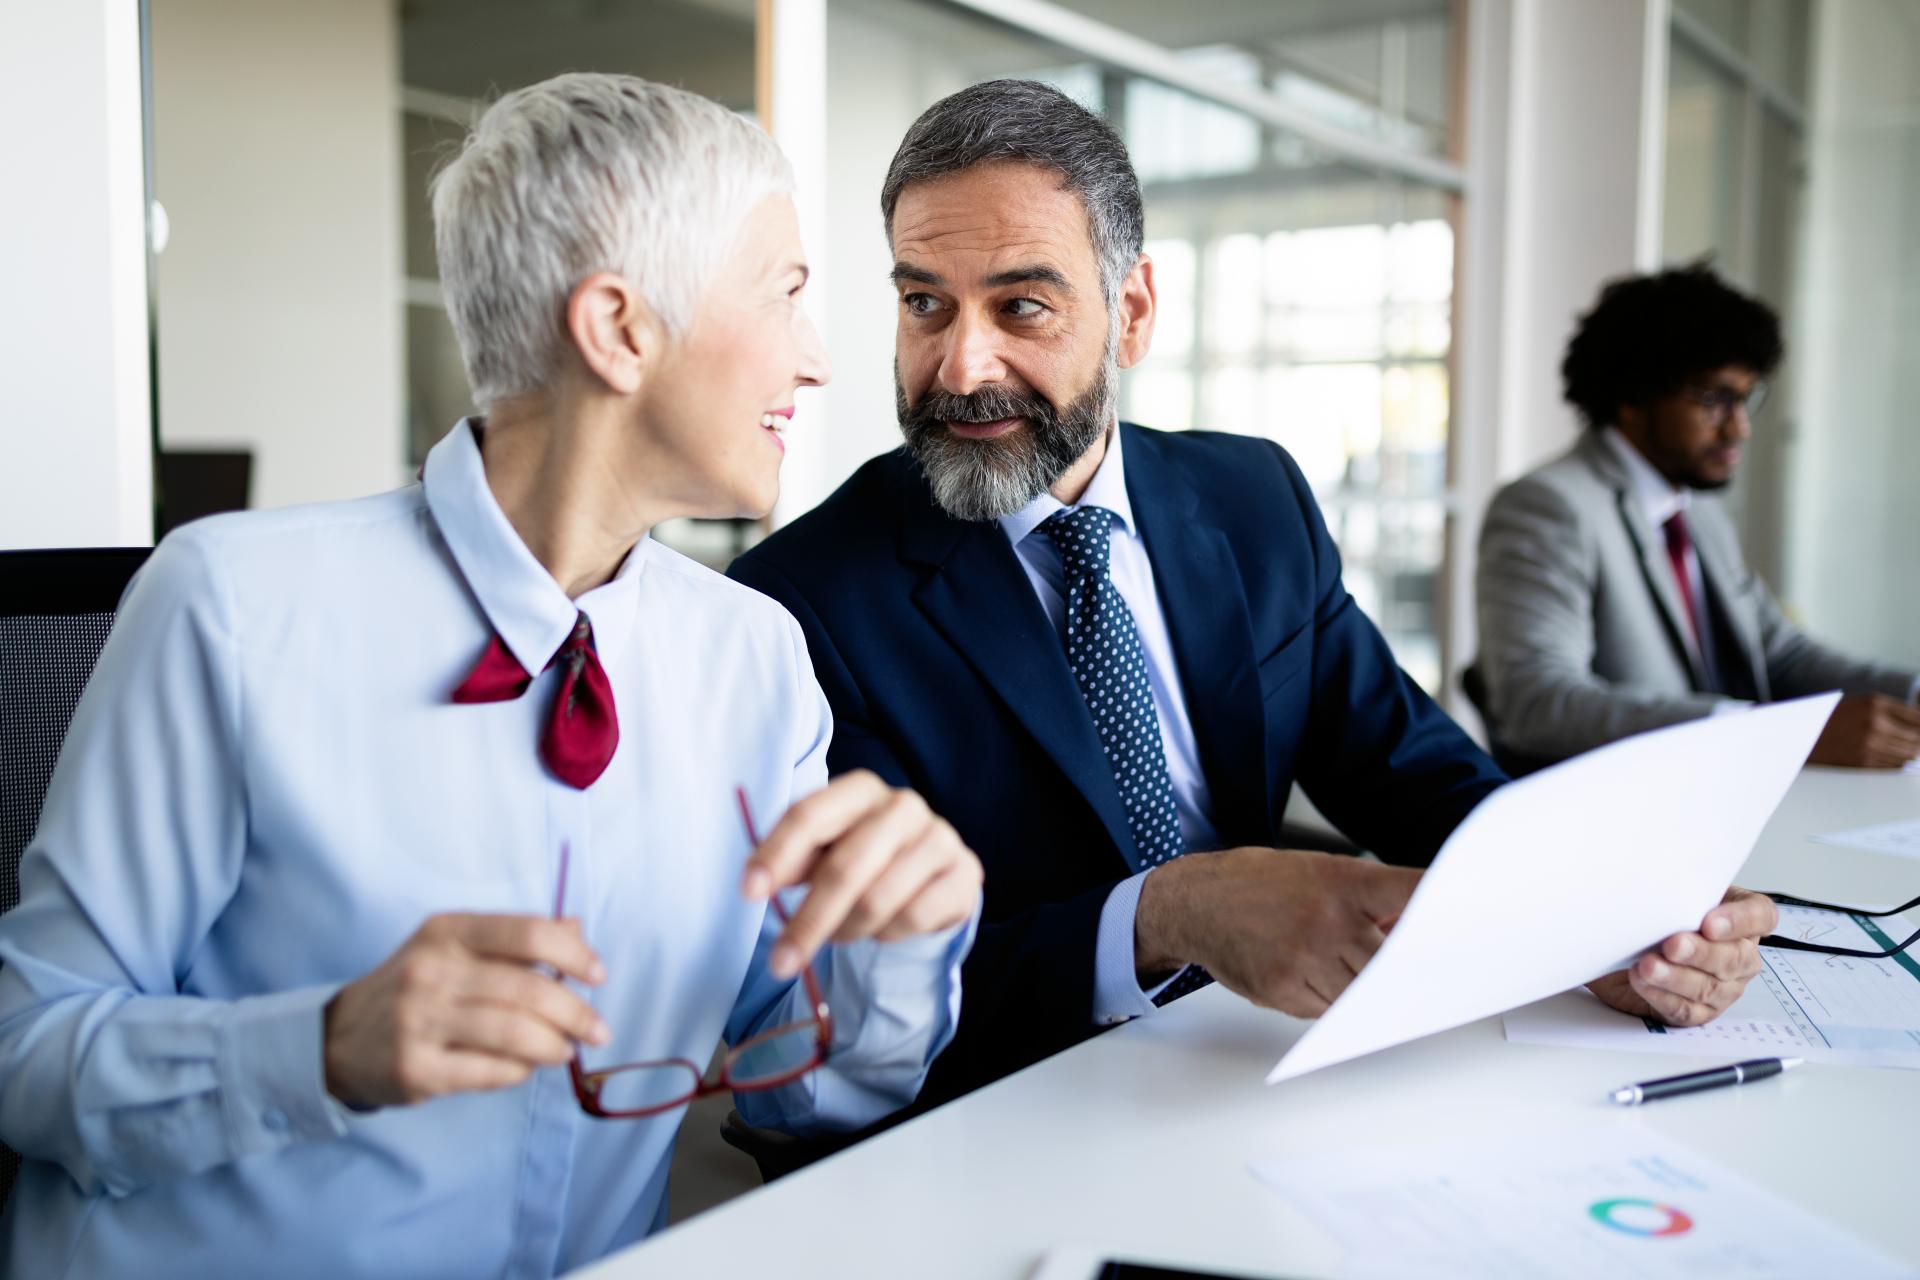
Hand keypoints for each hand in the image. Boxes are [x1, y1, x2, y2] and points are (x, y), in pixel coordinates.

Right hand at [324, 914, 610, 1108]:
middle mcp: (430, 971)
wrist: (338, 1039)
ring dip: (555, 1045)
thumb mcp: (454, 947)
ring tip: (567, 1050)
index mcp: (446, 932)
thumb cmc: (415, 987)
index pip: (527, 933)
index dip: (574, 954)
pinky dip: (521, 1070)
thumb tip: (576, 928)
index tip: (597, 975)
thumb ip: (514, 940)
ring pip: (515, 1033)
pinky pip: (491, 1072)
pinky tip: (528, 1066)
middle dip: (576, 1012)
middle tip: (598, 1029)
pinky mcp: (416, 1069)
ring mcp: (419, 1021)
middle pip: (528, 989)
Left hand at [742, 770, 982, 979]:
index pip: (810, 815)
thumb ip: (790, 861)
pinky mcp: (965, 872)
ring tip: (839, 933)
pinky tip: (882, 928)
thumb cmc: (861, 857)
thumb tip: (759, 883)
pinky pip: (914, 917)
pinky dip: (887, 934)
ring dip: (848, 930)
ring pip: (878, 900)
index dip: (776, 854)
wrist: (927, 873)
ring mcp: (940, 836)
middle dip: (809, 920)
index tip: (749, 892)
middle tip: (780, 963)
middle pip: (845, 867)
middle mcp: (902, 805)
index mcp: (859, 789)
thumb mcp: (820, 852)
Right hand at [1134, 847, 1420, 1017]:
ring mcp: (1304, 957)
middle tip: (1403, 969)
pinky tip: (1309, 975)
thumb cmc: (1257, 883)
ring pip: (1359, 992)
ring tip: (1337, 966)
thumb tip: (1411, 929)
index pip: (1408, 893)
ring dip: (1359, 987)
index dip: (1439, 909)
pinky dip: (1328, 1000)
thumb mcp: (1315, 871)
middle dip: (1395, 968)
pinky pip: (1326, 1009)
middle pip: (1389, 961)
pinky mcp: (1283, 990)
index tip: (1466, 920)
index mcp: (1341, 881)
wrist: (1195, 902)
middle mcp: (1326, 919)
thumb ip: (1365, 899)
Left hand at [1589, 887, 1777, 1026]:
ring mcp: (1724, 988)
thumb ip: (1680, 890)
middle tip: (1673, 944)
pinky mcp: (1699, 1012)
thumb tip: (1659, 882)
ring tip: (1649, 965)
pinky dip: (1662, 996)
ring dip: (1676, 977)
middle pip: (1734, 957)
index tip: (1709, 921)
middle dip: (1701, 952)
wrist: (1637, 951)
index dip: (1739, 920)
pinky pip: (1685, 1009)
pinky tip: (1643, 982)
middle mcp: (1741, 957)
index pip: (1760, 916)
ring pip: (1708, 987)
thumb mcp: (1676, 896)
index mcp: (1743, 921)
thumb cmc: (1665, 918)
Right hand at [1808, 694, 1919, 768]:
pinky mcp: (1865, 761)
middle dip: (1918, 741)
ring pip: (1909, 754)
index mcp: (1876, 703)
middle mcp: (1876, 722)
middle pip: (1917, 738)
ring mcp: (1871, 744)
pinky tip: (1889, 756)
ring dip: (1909, 753)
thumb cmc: (1835, 719)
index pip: (1918, 717)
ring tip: (1902, 749)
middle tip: (1914, 742)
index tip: (1919, 729)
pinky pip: (1895, 765)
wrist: (1805, 735)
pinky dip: (1897, 762)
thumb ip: (1893, 710)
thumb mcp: (1864, 704)